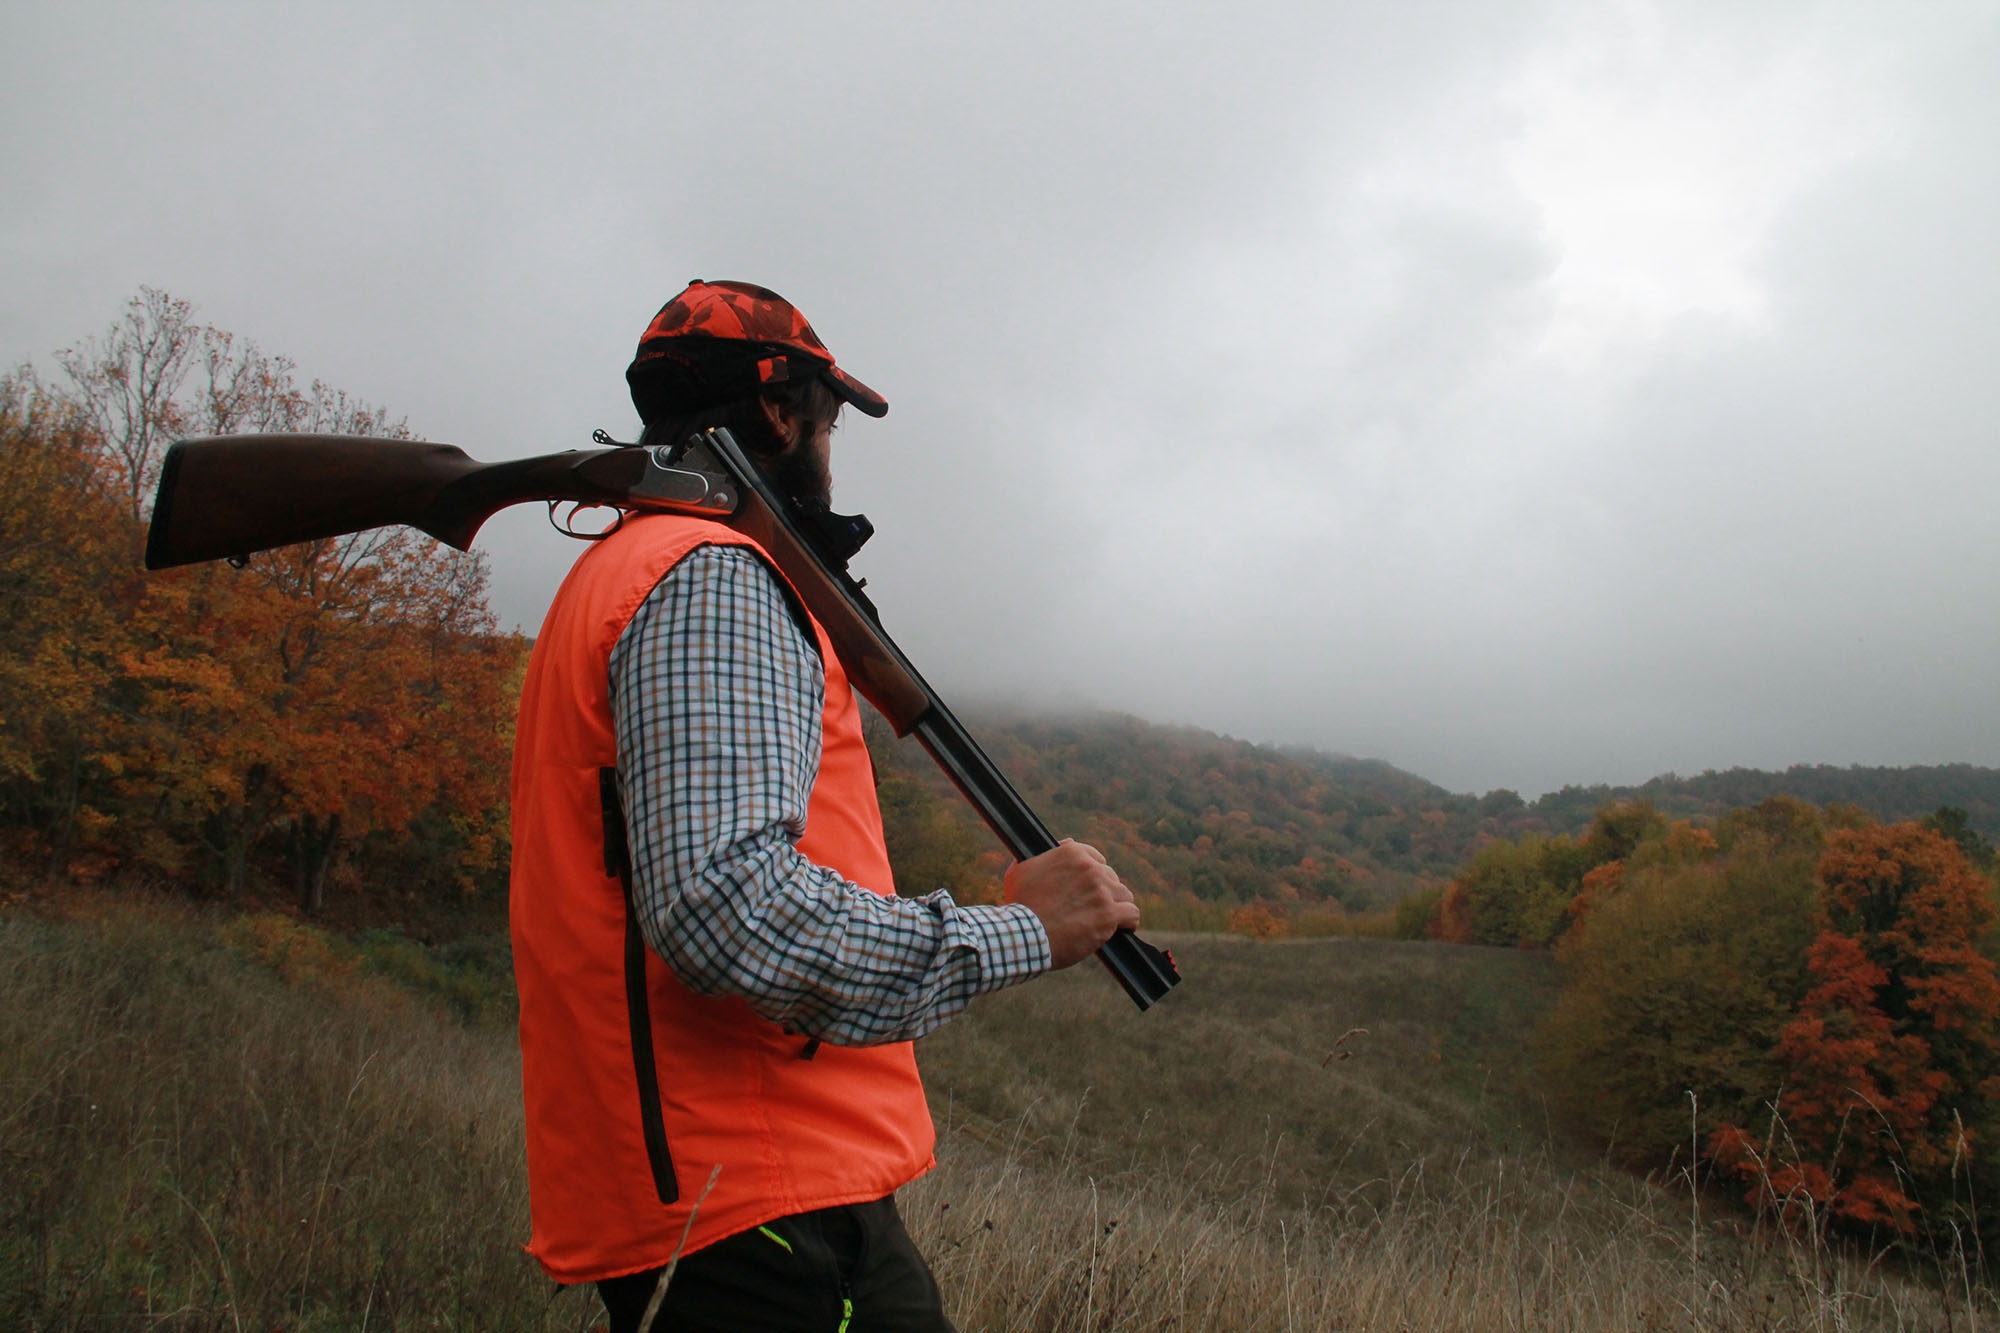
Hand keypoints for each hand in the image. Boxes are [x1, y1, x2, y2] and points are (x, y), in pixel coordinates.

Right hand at [1003, 840, 1140, 969]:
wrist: (1024, 934)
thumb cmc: (1019, 905)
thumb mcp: (1021, 869)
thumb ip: (1043, 855)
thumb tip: (1063, 845)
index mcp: (1072, 853)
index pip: (1096, 859)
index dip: (1093, 875)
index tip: (1088, 888)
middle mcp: (1090, 868)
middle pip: (1110, 878)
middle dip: (1102, 892)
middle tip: (1089, 908)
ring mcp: (1101, 891)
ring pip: (1123, 894)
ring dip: (1116, 906)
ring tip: (1105, 918)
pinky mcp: (1108, 915)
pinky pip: (1131, 913)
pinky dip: (1128, 921)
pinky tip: (1123, 926)